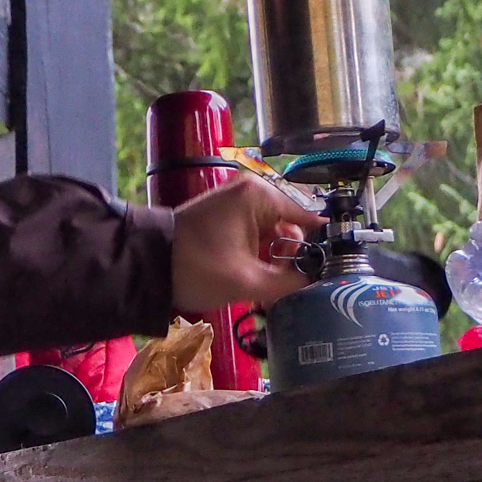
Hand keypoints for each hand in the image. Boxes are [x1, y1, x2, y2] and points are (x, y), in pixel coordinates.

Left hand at [170, 175, 325, 310]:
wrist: (148, 265)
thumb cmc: (197, 267)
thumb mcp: (248, 281)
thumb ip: (291, 282)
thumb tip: (318, 281)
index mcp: (259, 195)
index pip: (308, 217)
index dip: (321, 245)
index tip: (332, 269)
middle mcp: (251, 191)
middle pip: (292, 227)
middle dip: (295, 258)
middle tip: (298, 287)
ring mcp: (237, 204)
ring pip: (275, 235)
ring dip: (278, 262)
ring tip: (278, 290)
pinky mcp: (226, 218)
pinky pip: (257, 236)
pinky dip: (262, 257)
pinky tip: (263, 283)